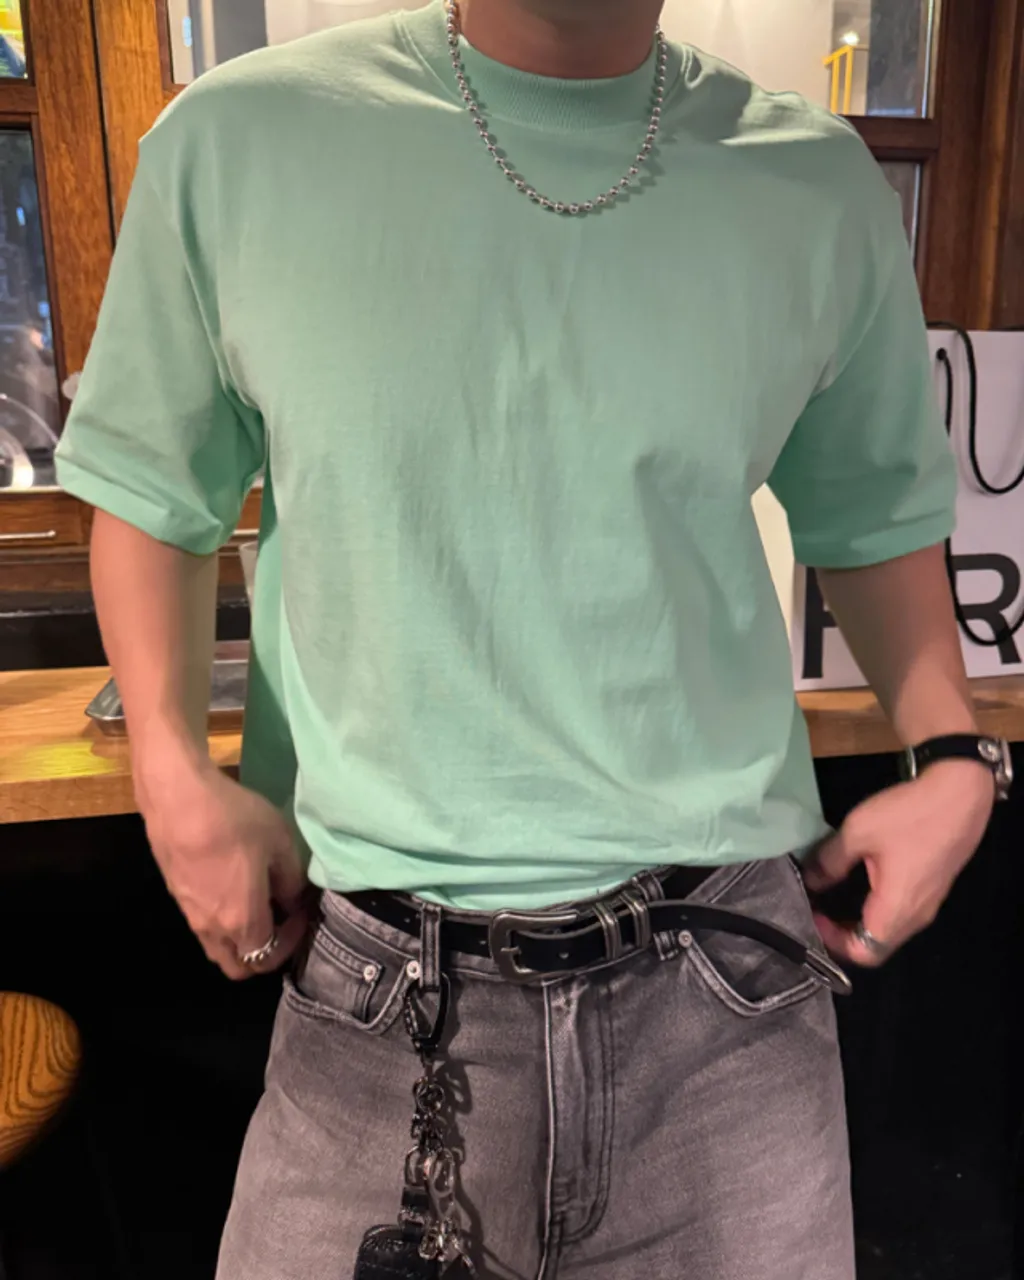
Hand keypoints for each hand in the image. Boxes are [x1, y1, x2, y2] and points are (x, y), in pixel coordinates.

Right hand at [139, 758, 309, 979]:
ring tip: (257, 904)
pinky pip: (203, 925)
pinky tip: (232, 886)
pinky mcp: (175, 894)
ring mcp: (189, 914)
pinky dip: (221, 921)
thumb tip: (292, 902)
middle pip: (237, 967)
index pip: (268, 958)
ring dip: (239, 940)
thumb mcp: (280, 844)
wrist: (178, 798)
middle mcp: (212, 928)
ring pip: (217, 948)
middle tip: (280, 922)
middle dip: (263, 955)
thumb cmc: (235, 821)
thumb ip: (291, 882)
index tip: (300, 913)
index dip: (291, 943)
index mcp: (241, 922)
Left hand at [802, 760, 993, 966]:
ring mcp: (929, 903)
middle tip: (818, 909)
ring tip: (832, 898)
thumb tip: (809, 881)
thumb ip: (829, 862)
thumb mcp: (858, 833)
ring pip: (889, 930)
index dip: (832, 942)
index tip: (812, 914)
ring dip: (859, 921)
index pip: (864, 953)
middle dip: (843, 934)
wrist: (961, 793)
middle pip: (877, 946)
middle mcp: (916, 916)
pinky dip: (875, 908)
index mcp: (897, 910)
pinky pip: (900, 912)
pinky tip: (860, 883)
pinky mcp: (933, 888)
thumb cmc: (908, 816)